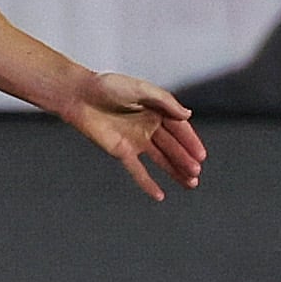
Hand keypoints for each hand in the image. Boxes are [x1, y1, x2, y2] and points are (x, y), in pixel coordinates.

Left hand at [62, 72, 205, 200]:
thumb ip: (165, 101)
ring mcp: (136, 140)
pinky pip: (137, 170)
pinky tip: (160, 195)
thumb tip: (187, 114)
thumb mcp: (141, 89)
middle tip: (196, 172)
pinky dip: (148, 182)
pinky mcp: (121, 151)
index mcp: (157, 110)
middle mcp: (149, 126)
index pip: (180, 129)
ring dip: (175, 171)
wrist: (78, 96)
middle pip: (172, 147)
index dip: (191, 142)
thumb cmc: (107, 86)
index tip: (201, 156)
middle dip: (185, 160)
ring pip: (160, 159)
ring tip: (190, 183)